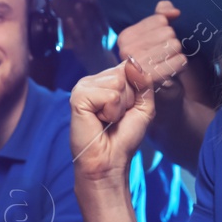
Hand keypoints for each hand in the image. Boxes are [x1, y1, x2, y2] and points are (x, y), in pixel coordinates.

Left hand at [58, 0, 114, 72]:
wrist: (100, 66)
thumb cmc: (99, 45)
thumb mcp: (102, 33)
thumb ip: (98, 19)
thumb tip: (94, 1)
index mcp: (103, 30)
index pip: (101, 15)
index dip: (96, 4)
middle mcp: (98, 35)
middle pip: (94, 19)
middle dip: (89, 7)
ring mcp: (90, 42)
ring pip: (86, 27)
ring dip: (82, 16)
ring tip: (77, 4)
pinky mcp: (81, 48)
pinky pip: (77, 38)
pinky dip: (73, 28)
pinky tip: (68, 19)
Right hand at [70, 57, 157, 197]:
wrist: (110, 160)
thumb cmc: (124, 137)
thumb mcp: (144, 106)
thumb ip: (143, 82)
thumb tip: (132, 61)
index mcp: (106, 80)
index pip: (129, 66)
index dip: (136, 88)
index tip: (128, 108)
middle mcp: (94, 80)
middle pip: (124, 73)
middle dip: (128, 98)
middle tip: (116, 117)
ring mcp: (84, 86)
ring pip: (117, 82)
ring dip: (119, 107)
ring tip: (107, 119)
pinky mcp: (78, 96)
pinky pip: (108, 95)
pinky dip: (111, 111)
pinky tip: (99, 120)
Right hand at [115, 1, 186, 100]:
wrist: (161, 96)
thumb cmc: (158, 62)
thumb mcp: (157, 35)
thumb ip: (162, 15)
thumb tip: (174, 12)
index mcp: (125, 37)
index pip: (160, 20)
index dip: (166, 31)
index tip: (158, 46)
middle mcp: (127, 51)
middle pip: (168, 32)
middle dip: (172, 44)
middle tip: (164, 58)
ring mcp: (139, 66)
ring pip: (175, 45)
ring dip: (176, 55)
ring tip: (167, 64)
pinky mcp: (154, 79)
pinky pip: (180, 60)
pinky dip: (181, 66)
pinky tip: (172, 72)